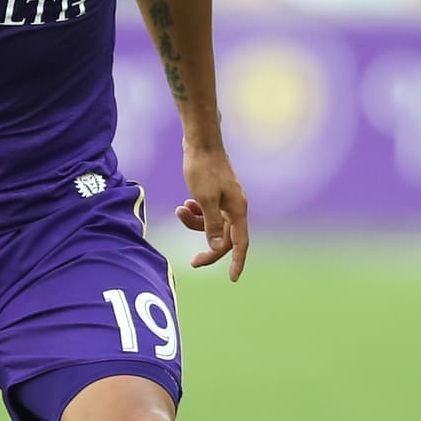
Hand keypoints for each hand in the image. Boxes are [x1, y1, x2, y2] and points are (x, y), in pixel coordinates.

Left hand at [176, 145, 248, 280]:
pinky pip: (208, 212)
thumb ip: (211, 225)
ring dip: (195, 224)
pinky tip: (185, 205)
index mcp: (238, 209)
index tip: (232, 279)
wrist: (200, 141)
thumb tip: (218, 247)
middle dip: (208, 247)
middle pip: (225, 237)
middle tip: (193, 262)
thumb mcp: (204, 199)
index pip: (240, 242)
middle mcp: (236, 206)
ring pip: (213, 224)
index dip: (237, 262)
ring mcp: (226, 200)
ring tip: (180, 211)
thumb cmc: (202, 168)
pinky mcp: (216, 194)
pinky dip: (195, 213)